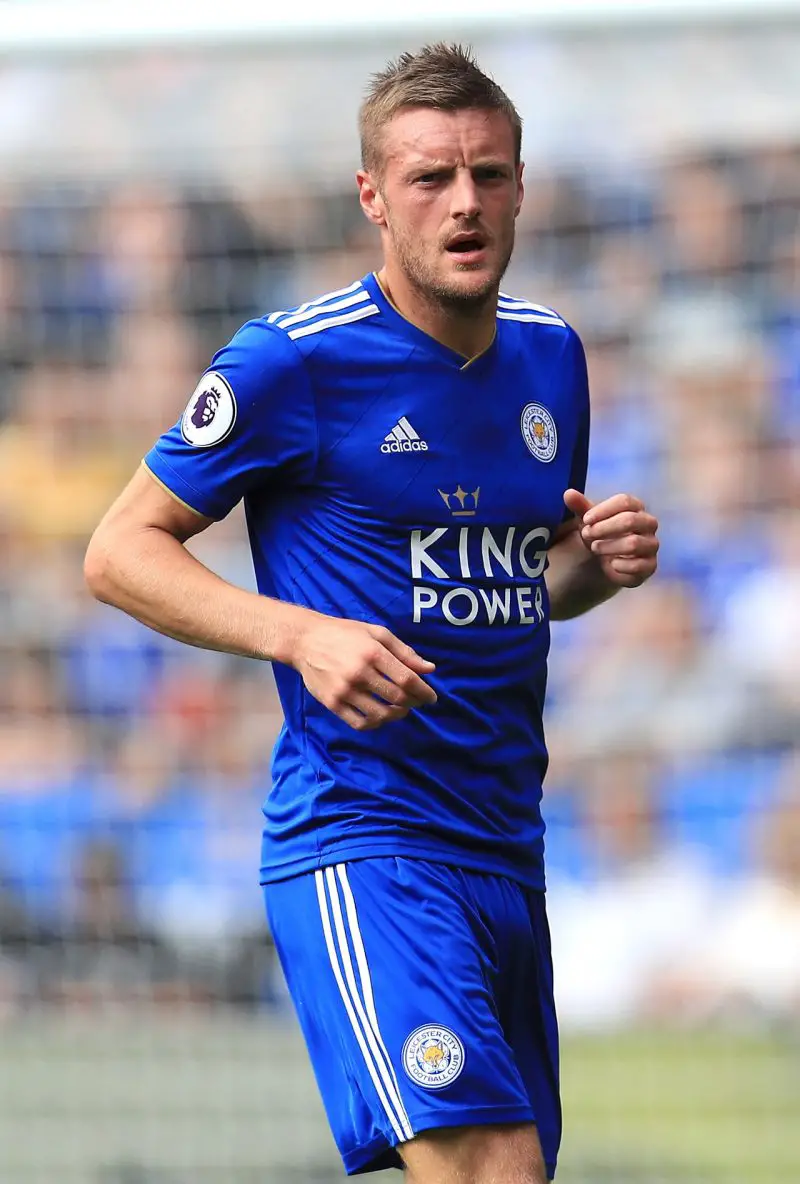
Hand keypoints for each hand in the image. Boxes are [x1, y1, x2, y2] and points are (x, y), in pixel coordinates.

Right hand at [291, 615, 436, 730]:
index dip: (424, 692)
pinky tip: (380, 716)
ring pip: (380, 714)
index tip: (431, 697)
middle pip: (397, 698)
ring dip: (397, 715)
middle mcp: (359, 673)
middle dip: (414, 703)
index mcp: (373, 653)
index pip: (407, 679)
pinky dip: (375, 724)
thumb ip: (404, 652)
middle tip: (418, 702)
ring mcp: (345, 691)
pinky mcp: (332, 703)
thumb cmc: (345, 633)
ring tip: (400, 709)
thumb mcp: (377, 633)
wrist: (305, 640)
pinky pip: (359, 723)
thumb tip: (429, 669)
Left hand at [563, 489, 658, 588]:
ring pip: (633, 543)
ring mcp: (651, 545)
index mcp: (636, 507)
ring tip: (594, 549)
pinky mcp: (650, 565)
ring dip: (609, 547)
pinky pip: (639, 565)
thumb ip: (580, 506)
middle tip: (586, 534)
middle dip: (604, 528)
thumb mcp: (590, 520)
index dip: (602, 510)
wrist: (609, 561)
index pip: (624, 501)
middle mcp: (648, 524)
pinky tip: (610, 565)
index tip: (585, 520)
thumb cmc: (602, 534)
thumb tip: (568, 493)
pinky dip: (620, 566)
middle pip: (630, 520)